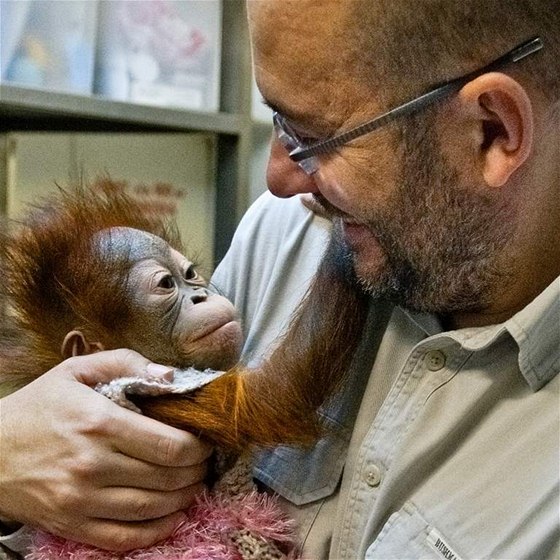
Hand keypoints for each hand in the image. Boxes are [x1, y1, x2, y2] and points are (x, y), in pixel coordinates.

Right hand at [0, 349, 212, 550]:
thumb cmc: (38, 407)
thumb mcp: (76, 370)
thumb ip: (126, 362)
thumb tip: (170, 377)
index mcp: (99, 423)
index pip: (169, 445)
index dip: (198, 446)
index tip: (205, 439)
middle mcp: (92, 465)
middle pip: (167, 477)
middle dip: (196, 470)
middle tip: (203, 461)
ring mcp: (81, 500)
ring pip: (152, 508)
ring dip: (184, 498)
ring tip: (194, 484)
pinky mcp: (71, 525)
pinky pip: (124, 538)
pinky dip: (157, 531)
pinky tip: (173, 516)